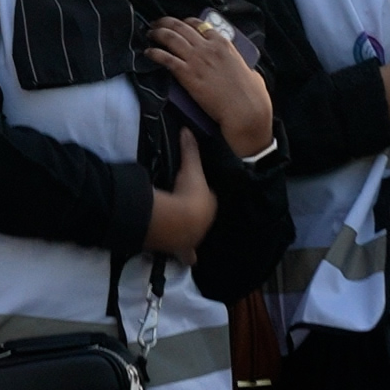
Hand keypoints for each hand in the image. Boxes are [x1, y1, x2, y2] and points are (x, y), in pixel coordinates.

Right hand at [143, 133, 215, 262]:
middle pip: (203, 219)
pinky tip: (187, 260)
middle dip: (198, 217)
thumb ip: (190, 149)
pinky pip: (186, 255)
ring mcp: (195, 239)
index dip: (201, 196)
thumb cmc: (189, 193)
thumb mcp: (190, 168)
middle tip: (187, 212)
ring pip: (196, 237)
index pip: (208, 199)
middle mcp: (206, 224)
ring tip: (185, 232)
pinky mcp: (182, 251)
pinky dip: (186, 257)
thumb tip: (187, 129)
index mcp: (211, 205)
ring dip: (192, 235)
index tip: (192, 192)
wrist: (178, 220)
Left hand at [146, 15, 273, 158]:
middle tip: (157, 24)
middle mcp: (208, 47)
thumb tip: (247, 71)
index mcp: (223, 44)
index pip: (200, 25)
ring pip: (171, 37)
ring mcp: (197, 59)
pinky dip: (154, 53)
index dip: (185, 22)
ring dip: (158, 33)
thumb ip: (242, 66)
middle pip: (181, 27)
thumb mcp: (250, 71)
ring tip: (150, 34)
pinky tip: (148, 53)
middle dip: (166, 23)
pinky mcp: (187, 74)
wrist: (244, 110)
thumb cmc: (251, 95)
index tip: (178, 24)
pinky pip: (166, 58)